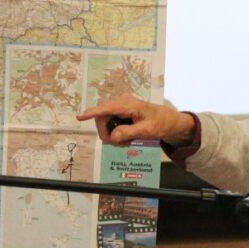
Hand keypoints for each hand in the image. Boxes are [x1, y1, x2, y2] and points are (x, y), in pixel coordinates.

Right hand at [77, 97, 192, 146]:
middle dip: (106, 133)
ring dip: (111, 134)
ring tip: (125, 143)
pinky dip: (114, 133)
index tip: (80, 117)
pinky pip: (110, 122)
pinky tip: (125, 139)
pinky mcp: (120, 112)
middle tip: (118, 145)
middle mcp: (121, 103)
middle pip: (102, 118)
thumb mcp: (146, 130)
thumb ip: (129, 132)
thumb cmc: (160, 123)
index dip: (92, 113)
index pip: (106, 108)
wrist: (168, 120)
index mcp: (128, 104)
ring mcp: (120, 107)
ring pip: (104, 122)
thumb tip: (112, 136)